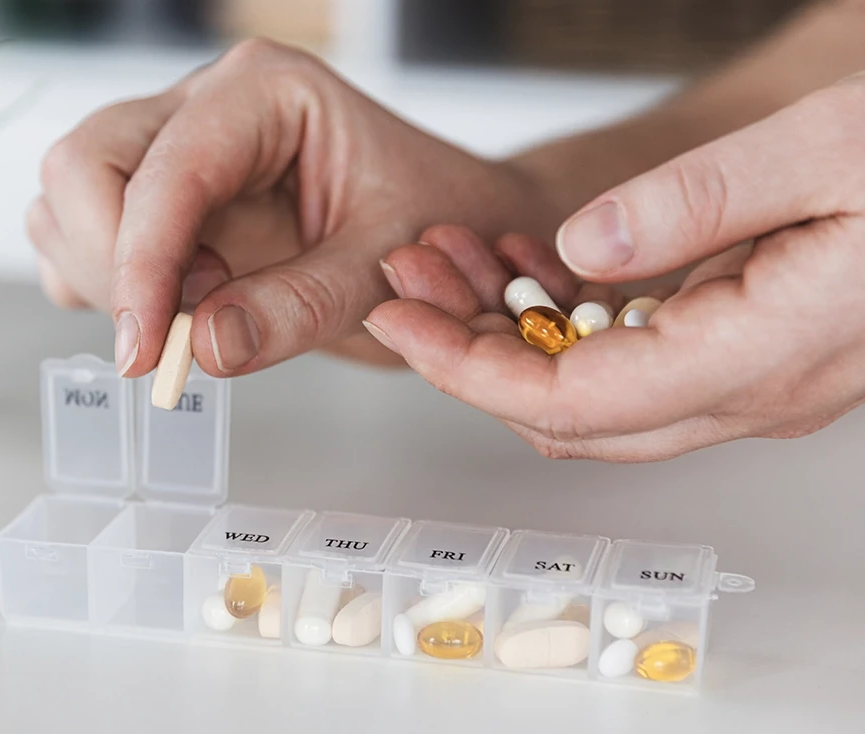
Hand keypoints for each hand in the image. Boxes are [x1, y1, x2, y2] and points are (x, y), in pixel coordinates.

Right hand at [27, 39, 557, 376]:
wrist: (453, 234)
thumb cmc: (435, 227)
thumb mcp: (387, 268)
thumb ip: (299, 306)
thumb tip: (203, 345)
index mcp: (265, 94)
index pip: (165, 168)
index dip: (142, 263)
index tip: (147, 351)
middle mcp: (203, 107)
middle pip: (82, 164)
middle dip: (110, 261)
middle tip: (172, 335)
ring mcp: (169, 149)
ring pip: (65, 200)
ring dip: (102, 277)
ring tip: (191, 317)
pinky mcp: (155, 200)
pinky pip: (77, 238)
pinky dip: (100, 287)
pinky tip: (173, 311)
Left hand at [365, 77, 864, 461]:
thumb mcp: (835, 148)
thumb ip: (704, 200)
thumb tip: (583, 244)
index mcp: (765, 352)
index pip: (572, 400)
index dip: (469, 370)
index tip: (401, 323)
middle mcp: (757, 390)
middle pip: (571, 414)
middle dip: (473, 356)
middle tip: (413, 284)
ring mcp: (762, 380)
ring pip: (600, 396)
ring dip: (516, 342)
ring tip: (456, 267)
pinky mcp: (763, 351)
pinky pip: (640, 365)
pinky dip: (572, 329)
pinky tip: (538, 270)